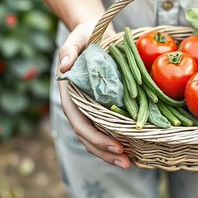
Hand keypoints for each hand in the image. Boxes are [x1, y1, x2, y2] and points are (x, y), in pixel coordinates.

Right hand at [58, 20, 130, 168]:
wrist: (94, 34)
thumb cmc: (86, 35)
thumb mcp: (78, 37)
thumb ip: (70, 49)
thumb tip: (65, 66)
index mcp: (71, 93)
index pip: (79, 122)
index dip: (95, 137)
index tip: (116, 145)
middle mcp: (79, 104)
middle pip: (88, 135)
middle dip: (105, 151)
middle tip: (126, 162)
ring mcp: (91, 107)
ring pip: (96, 136)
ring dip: (110, 152)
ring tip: (129, 164)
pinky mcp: (103, 105)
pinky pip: (107, 127)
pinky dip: (117, 139)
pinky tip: (133, 149)